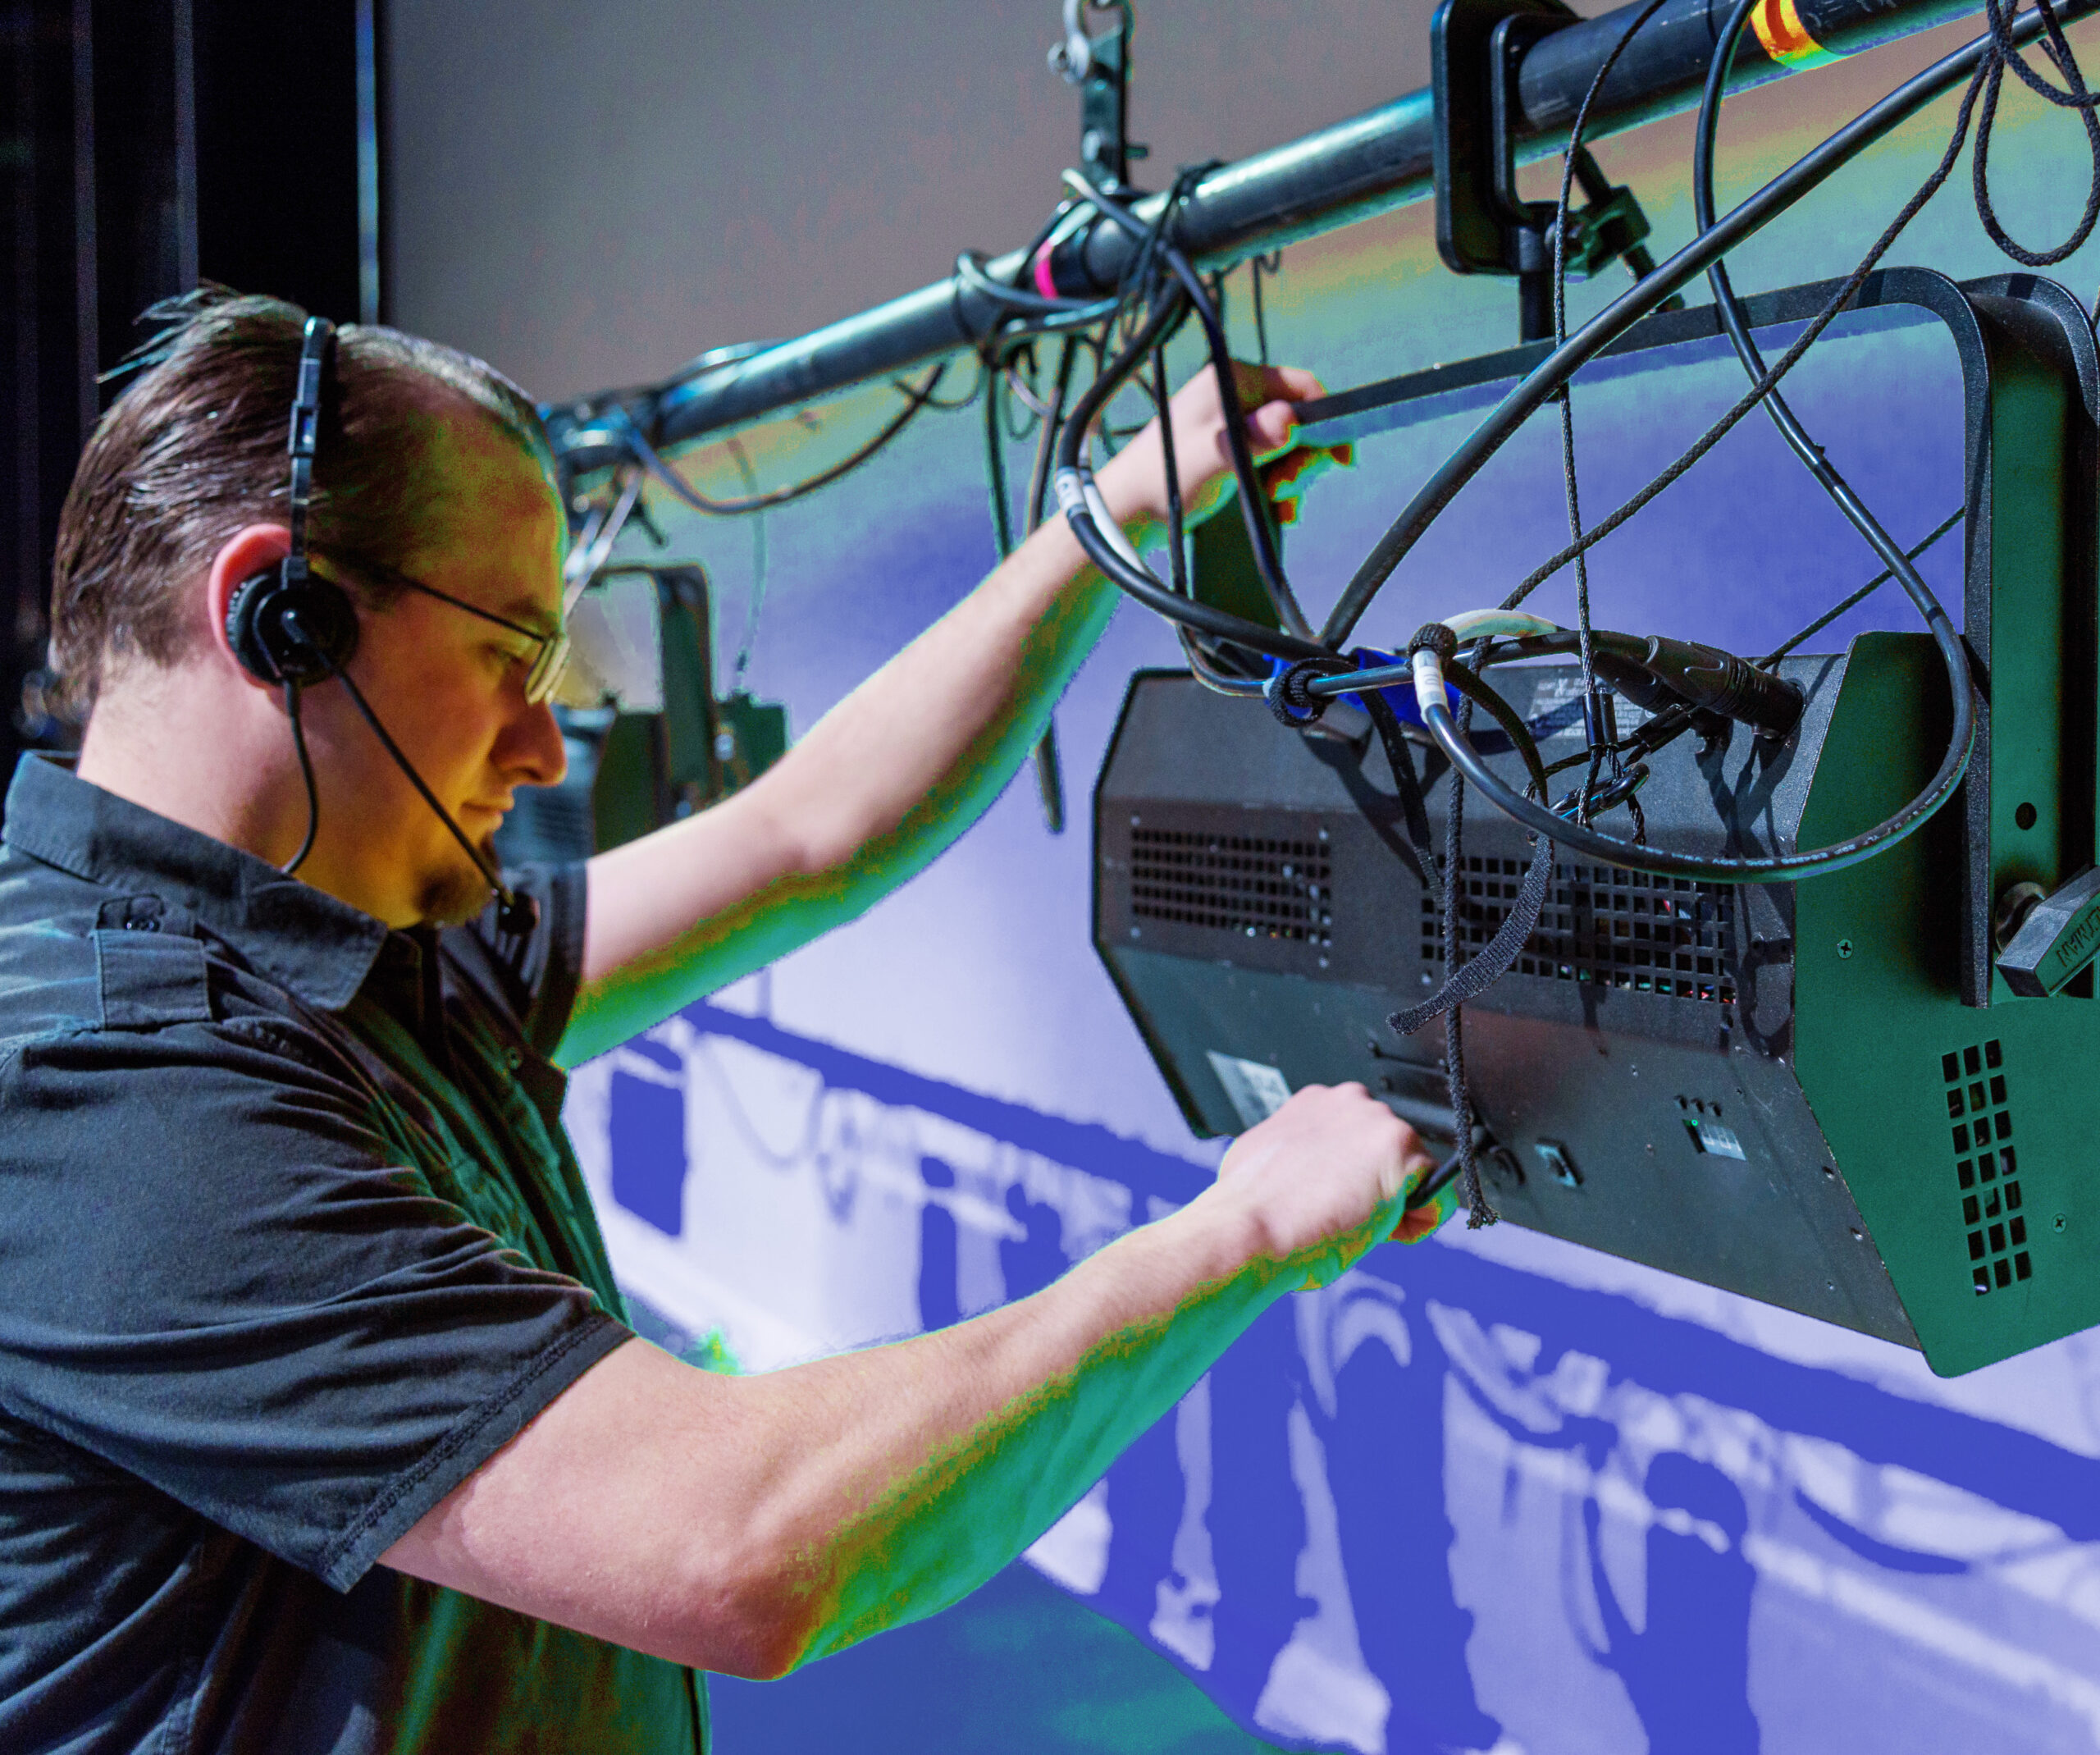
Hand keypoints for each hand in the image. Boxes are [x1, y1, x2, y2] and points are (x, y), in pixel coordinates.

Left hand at [1094, 360, 1331, 530]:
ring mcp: (1234, 422)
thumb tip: (1289, 419)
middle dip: (1304, 456)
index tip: (1339, 459)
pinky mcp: (1232, 448)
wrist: (1129, 510)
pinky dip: (1280, 483)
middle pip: (1299, 418)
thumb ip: (1252, 438)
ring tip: (1279, 502)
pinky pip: (1272, 460)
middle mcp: (1236, 394)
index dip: (1326, 420)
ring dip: (1293, 476)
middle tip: (1288, 489)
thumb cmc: (1163, 479)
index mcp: (1234, 380)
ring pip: (1289, 443)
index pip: (1301, 386)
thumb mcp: (1214, 458)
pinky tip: (1277, 507)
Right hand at [1202, 1083, 1446, 1291]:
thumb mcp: (1266, 1161)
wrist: (1248, 1227)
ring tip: (1354, 1225)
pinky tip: (1380, 1232)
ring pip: (1412, 1175)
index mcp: (1316, 1101)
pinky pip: (1435, 1199)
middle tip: (1341, 1215)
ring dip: (1394, 1206)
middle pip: (1388, 1153)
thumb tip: (1301, 1172)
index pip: (1359, 1137)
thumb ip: (1298, 1154)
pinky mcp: (1403, 1151)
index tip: (1331, 1198)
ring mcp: (1379, 1122)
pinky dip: (1416, 1225)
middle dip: (1374, 1187)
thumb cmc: (1247, 1209)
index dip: (1350, 1176)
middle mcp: (1351, 1100)